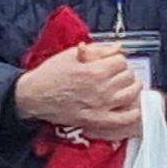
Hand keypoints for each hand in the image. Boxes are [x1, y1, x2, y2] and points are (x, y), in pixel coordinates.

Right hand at [14, 43, 143, 139]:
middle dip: (124, 72)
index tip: (112, 62)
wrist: (33, 96)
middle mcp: (101, 89)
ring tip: (126, 85)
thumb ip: (98, 50)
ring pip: (131, 94)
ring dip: (132, 87)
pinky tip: (133, 106)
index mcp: (95, 71)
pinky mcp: (96, 121)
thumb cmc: (50, 74)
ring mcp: (100, 107)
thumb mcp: (71, 55)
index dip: (117, 59)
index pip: (122, 61)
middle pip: (128, 76)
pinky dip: (133, 112)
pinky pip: (124, 118)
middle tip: (117, 73)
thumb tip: (119, 46)